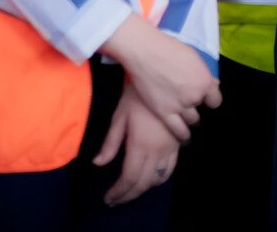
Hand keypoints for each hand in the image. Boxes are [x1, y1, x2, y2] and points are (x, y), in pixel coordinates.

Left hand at [94, 83, 181, 207]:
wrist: (161, 76)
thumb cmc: (135, 94)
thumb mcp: (118, 117)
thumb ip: (110, 143)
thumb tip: (98, 163)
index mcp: (141, 145)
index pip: (130, 178)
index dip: (119, 192)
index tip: (108, 198)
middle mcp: (159, 149)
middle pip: (144, 182)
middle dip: (129, 195)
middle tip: (117, 199)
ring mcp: (171, 146)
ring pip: (160, 177)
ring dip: (145, 187)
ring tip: (132, 190)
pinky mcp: (178, 141)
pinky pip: (171, 166)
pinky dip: (160, 177)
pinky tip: (151, 176)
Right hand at [103, 15, 219, 143]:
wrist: (147, 53)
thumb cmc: (170, 50)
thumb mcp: (194, 59)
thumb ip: (202, 74)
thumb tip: (212, 83)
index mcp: (205, 81)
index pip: (215, 100)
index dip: (210, 100)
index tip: (205, 100)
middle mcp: (196, 96)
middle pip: (201, 109)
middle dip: (197, 107)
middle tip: (189, 105)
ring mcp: (180, 106)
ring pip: (192, 121)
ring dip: (190, 120)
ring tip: (187, 121)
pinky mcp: (164, 113)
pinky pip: (178, 130)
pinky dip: (182, 134)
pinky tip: (183, 136)